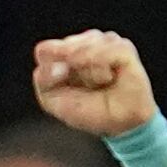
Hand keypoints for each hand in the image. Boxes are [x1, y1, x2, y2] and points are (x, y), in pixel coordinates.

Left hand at [29, 29, 154, 134]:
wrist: (120, 123)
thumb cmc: (88, 110)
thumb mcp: (53, 100)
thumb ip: (43, 79)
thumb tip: (59, 64)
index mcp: (62, 54)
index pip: (44, 51)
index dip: (51, 70)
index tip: (62, 87)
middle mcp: (83, 43)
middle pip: (65, 47)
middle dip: (73, 72)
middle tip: (86, 88)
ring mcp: (104, 43)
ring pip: (85, 45)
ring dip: (89, 72)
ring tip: (100, 83)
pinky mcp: (123, 48)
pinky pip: (106, 49)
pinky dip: (102, 67)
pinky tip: (109, 77)